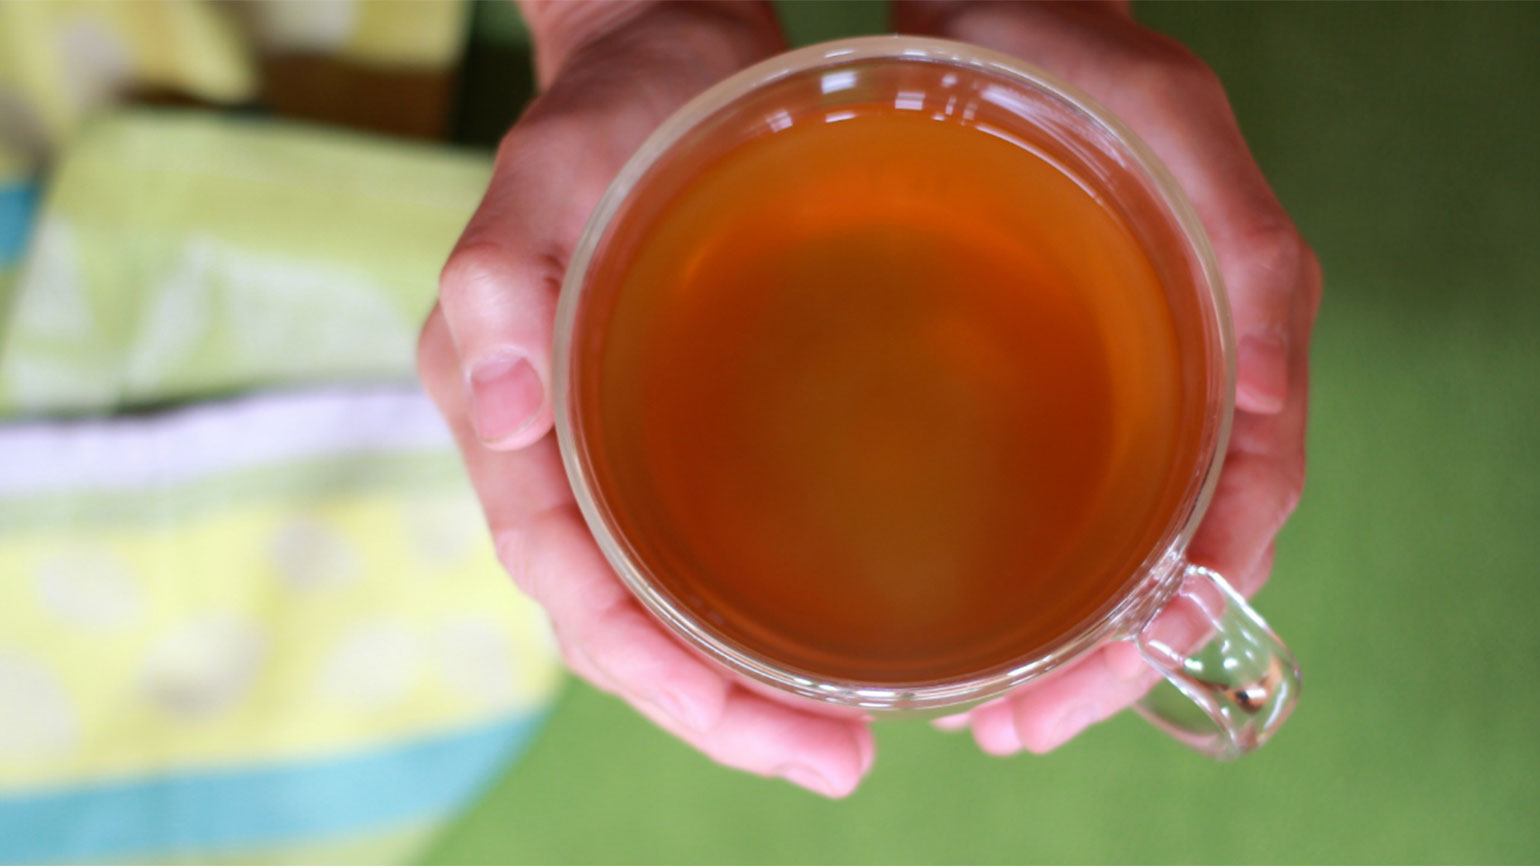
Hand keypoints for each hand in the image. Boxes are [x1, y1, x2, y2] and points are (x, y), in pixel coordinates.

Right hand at [418, 1, 873, 796]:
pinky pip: (693, 549)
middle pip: (618, 623)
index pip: (567, 581)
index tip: (761, 728)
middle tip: (835, 763)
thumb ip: (505, 272)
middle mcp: (547, 449)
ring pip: (659, 605)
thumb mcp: (561, 162)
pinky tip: (820, 636)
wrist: (666, 54)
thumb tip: (497, 403)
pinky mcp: (664, 426)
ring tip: (842, 739)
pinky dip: (750, 614)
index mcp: (499, 406)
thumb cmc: (619, 102)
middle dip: (716, 710)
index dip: (653, 671)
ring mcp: (605, 444)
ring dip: (740, 686)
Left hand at [895, 0, 1321, 753]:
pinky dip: (1041, 564)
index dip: (1186, 606)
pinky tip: (976, 601)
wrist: (993, 4)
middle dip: (1113, 653)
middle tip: (1017, 725)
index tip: (1106, 680)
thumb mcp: (1150, 112)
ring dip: (1073, 630)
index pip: (1244, 499)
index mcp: (1239, 317)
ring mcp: (1128, 369)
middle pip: (1183, 546)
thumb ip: (1227, 237)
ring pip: (1127, 535)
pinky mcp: (1065, 366)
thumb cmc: (1060, 43)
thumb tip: (1261, 401)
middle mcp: (1195, 359)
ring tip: (992, 700)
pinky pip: (1073, 489)